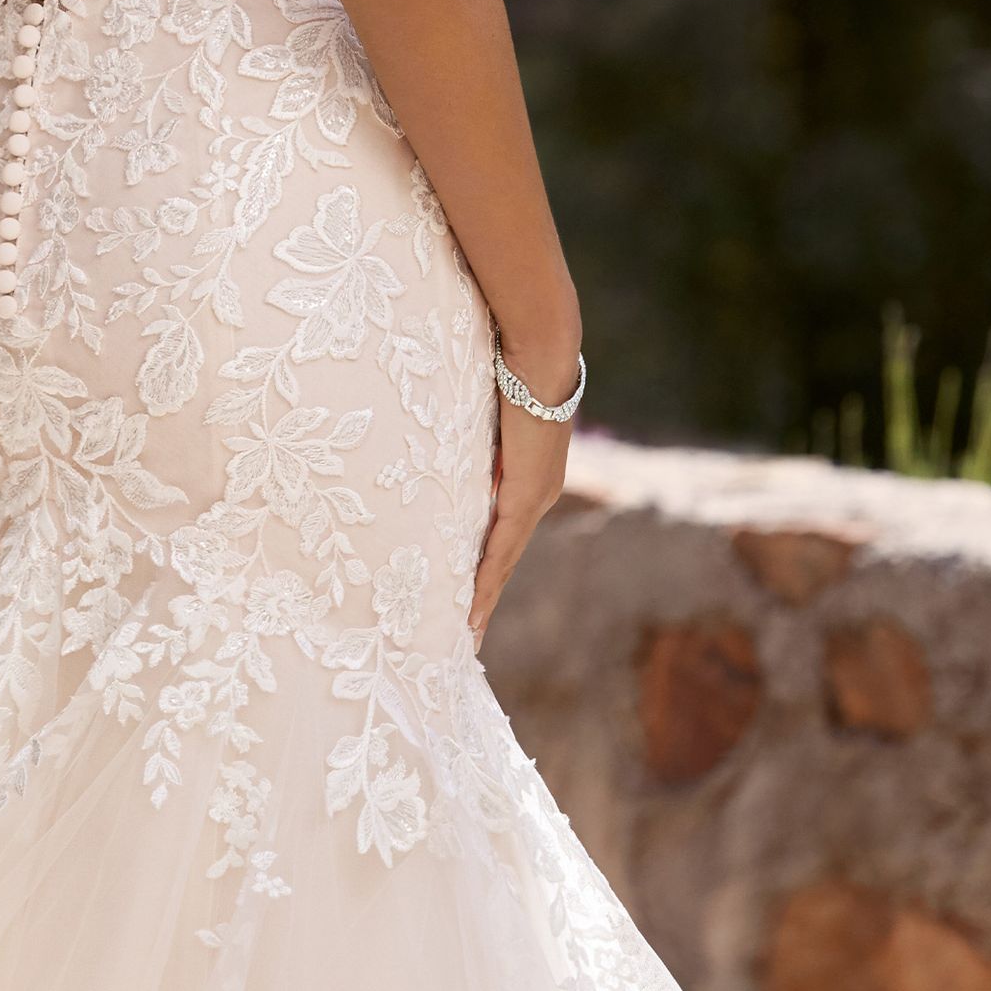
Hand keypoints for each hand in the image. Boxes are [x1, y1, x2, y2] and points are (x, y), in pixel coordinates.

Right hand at [467, 388, 571, 650]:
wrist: (540, 355)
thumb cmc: (511, 372)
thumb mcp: (487, 418)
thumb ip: (476, 443)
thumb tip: (451, 450)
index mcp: (532, 478)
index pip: (506, 535)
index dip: (488, 570)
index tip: (473, 599)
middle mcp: (540, 494)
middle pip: (507, 558)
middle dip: (486, 597)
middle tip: (467, 634)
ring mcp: (535, 497)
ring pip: (505, 560)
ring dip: (484, 598)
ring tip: (467, 632)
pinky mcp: (525, 493)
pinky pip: (501, 546)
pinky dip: (486, 578)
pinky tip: (472, 605)